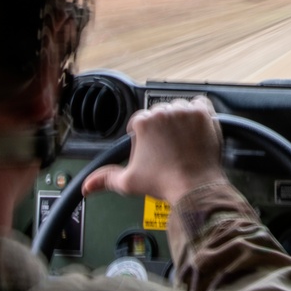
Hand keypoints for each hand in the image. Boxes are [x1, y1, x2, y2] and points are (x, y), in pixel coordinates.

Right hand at [81, 96, 227, 203]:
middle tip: (167, 146)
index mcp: (143, 122)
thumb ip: (105, 179)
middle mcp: (163, 112)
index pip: (139, 121)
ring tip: (181, 139)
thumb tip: (87, 186)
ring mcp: (185, 112)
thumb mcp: (128, 182)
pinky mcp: (203, 114)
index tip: (150, 147)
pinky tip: (195, 126)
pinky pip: (199, 103)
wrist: (194, 186)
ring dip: (179, 119)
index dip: (143, 135)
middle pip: (160, 113)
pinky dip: (197, 111)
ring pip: (179, 108)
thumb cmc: (163, 182)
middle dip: (162, 128)